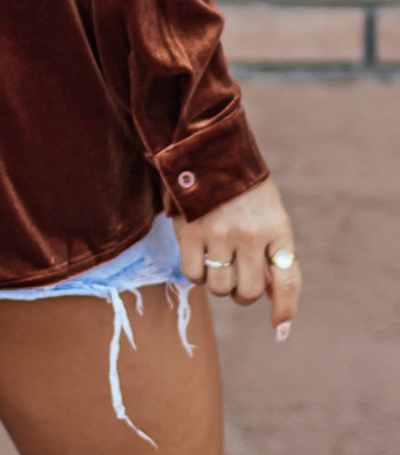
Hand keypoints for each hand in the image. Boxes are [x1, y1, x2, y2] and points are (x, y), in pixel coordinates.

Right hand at [170, 175, 301, 340]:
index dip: (285, 309)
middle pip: (247, 292)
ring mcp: (218, 232)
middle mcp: (250, 232)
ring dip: (218, 283)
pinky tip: (198, 255)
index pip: (287, 279)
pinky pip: (193, 274)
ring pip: (218, 287)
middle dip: (242, 293)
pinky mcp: (190, 230)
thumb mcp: (269, 213)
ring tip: (216, 261)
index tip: (280, 331)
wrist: (207, 147)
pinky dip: (196, 273)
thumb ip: (272, 252)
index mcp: (276, 226)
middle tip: (236, 279)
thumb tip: (269, 297)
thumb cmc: (243, 186)